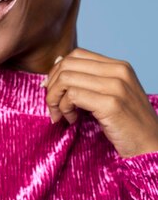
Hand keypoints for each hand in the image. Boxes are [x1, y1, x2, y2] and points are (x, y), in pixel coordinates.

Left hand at [43, 48, 157, 157]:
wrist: (149, 144)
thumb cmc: (125, 122)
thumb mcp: (107, 94)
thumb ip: (87, 79)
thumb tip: (57, 62)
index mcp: (118, 66)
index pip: (75, 55)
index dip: (56, 72)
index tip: (52, 91)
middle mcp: (118, 71)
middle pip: (67, 65)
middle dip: (51, 87)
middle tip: (53, 106)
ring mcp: (116, 86)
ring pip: (66, 79)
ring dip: (54, 100)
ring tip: (62, 115)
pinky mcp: (111, 104)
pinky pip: (72, 96)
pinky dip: (64, 109)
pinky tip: (72, 119)